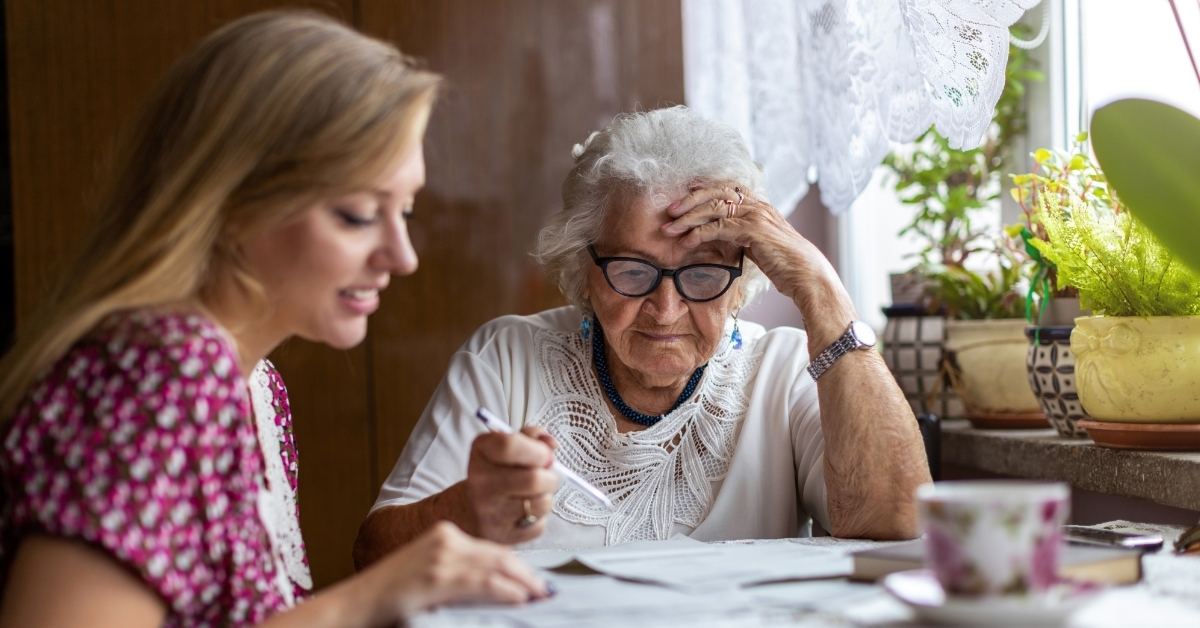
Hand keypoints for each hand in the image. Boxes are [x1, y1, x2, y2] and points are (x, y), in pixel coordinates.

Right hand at [362, 521, 552, 619]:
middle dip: (526, 574)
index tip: (534, 580)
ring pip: (496, 566)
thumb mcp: (428, 574)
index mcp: (444, 535)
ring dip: (523, 583)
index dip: (518, 565)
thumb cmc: (389, 595)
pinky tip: (519, 598)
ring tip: (539, 596)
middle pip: (499, 554)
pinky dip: (506, 590)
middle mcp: (445, 540)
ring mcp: (441, 558)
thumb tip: (494, 587)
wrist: (354, 604)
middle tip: (545, 589)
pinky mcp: (437, 578)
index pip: (491, 549)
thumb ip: (457, 574)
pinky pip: (482, 583)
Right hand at [464, 426, 559, 543]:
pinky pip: (539, 525)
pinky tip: (525, 512)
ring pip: (541, 503)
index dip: (537, 449)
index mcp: (481, 451)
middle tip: (545, 476)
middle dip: (550, 477)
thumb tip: (551, 444)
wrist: (468, 510)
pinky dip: (539, 518)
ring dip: (546, 497)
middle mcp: (480, 482)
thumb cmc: (496, 473)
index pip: (510, 445)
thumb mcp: (507, 446)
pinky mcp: (501, 536)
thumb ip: (531, 437)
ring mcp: (489, 512)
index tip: (544, 454)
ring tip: (534, 494)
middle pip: (534, 479)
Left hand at [661, 184, 856, 347]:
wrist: (807, 275)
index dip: (705, 187)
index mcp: (760, 207)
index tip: (686, 190)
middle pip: (717, 192)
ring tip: (670, 228)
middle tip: (670, 211)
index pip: (728, 188)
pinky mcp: (754, 231)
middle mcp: (758, 206)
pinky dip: (700, 233)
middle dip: (690, 200)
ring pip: (714, 208)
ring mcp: (756, 216)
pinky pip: (719, 227)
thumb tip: (725, 237)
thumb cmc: (786, 265)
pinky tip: (687, 241)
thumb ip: (744, 236)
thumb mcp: (761, 245)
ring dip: (688, 217)